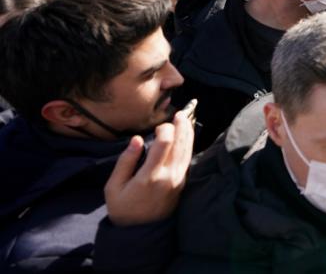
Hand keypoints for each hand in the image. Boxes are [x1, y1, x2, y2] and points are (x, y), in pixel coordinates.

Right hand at [104, 109, 193, 226]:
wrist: (140, 234)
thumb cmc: (123, 209)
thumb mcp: (114, 187)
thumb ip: (125, 162)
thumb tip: (137, 139)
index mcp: (151, 176)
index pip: (164, 145)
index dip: (165, 130)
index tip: (158, 126)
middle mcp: (169, 176)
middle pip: (181, 145)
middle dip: (182, 127)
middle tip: (181, 113)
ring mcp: (178, 180)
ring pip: (188, 151)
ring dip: (189, 134)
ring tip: (186, 120)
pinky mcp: (182, 183)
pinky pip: (188, 160)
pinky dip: (189, 146)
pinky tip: (187, 137)